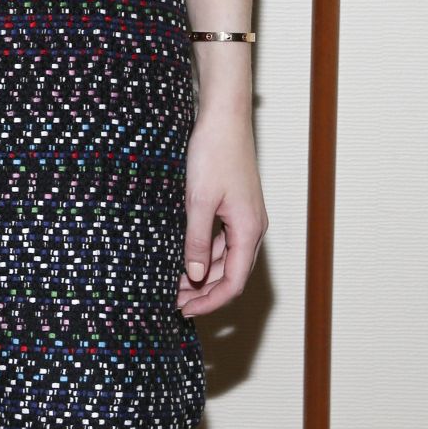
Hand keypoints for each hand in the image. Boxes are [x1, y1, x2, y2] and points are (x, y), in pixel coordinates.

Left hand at [175, 106, 267, 316]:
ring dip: (204, 274)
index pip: (235, 282)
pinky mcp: (235, 205)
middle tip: (175, 302)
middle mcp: (252, 226)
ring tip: (175, 284)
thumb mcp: (198, 201)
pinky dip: (206, 253)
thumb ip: (198, 241)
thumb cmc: (214, 153)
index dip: (212, 302)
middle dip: (205, 292)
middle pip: (232, 273)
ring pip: (227, 258)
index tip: (186, 311)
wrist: (224, 117)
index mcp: (249, 229)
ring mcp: (245, 216)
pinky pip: (223, 239)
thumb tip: (197, 277)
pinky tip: (185, 256)